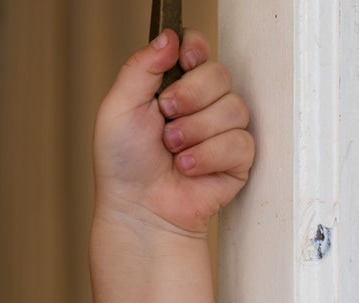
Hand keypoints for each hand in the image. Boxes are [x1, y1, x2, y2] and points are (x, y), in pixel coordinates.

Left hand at [88, 32, 253, 302]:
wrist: (138, 211)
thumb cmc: (123, 167)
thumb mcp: (119, 108)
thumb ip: (141, 66)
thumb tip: (169, 35)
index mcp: (173, 87)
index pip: (199, 49)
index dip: (196, 50)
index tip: (185, 59)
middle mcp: (200, 105)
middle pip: (219, 73)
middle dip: (190, 96)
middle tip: (166, 120)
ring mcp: (221, 132)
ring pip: (232, 107)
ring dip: (196, 131)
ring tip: (173, 152)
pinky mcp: (237, 160)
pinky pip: (240, 142)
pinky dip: (209, 156)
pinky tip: (188, 169)